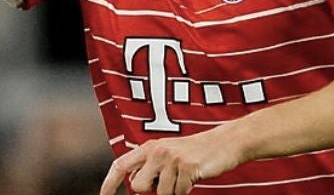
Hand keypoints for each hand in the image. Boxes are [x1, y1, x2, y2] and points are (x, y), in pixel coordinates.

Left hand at [100, 129, 243, 194]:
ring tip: (184, 176)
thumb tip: (135, 186)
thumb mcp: (167, 154)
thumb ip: (149, 167)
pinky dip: (186, 191)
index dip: (109, 182)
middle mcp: (156, 151)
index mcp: (148, 147)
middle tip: (169, 179)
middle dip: (152, 190)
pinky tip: (193, 177)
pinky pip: (179, 194)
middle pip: (138, 186)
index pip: (120, 165)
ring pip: (161, 193)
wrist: (224, 143)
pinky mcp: (187, 168)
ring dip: (173, 191)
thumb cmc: (194, 152)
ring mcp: (171, 159)